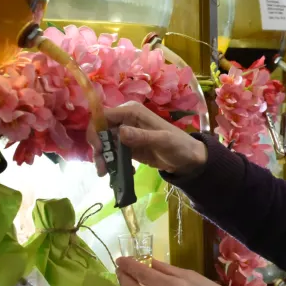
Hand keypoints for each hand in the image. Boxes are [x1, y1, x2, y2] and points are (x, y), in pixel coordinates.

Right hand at [86, 101, 207, 176]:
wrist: (189, 159)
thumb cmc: (179, 145)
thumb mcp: (163, 141)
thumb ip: (142, 136)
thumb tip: (121, 132)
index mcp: (132, 112)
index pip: (104, 116)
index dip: (96, 131)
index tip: (98, 149)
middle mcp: (126, 120)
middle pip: (102, 131)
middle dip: (98, 149)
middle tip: (101, 168)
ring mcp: (127, 134)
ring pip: (106, 144)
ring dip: (104, 159)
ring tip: (106, 174)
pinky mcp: (129, 147)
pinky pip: (114, 153)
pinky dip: (114, 163)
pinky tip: (122, 173)